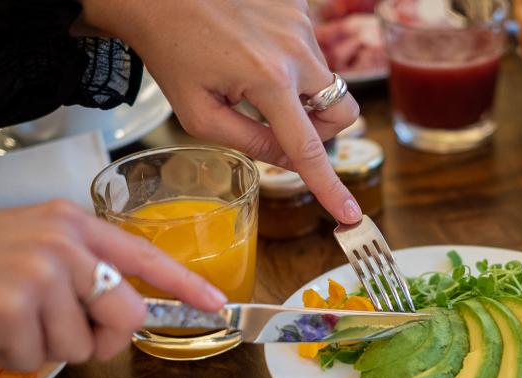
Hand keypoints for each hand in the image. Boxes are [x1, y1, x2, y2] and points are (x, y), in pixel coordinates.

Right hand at [0, 201, 225, 370]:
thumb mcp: (36, 244)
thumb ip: (83, 269)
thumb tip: (124, 313)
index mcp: (75, 225)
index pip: (145, 254)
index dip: (185, 283)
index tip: (215, 303)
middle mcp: (65, 244)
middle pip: (126, 314)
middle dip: (101, 337)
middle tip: (63, 329)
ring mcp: (40, 272)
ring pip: (80, 346)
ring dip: (44, 346)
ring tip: (10, 317)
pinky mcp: (13, 304)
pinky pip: (39, 360)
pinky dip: (13, 355)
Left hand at [80, 0, 362, 223]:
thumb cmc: (172, 52)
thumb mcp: (200, 115)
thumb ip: (251, 143)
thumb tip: (290, 161)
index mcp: (268, 79)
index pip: (309, 147)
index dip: (329, 185)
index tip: (349, 213)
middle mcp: (295, 48)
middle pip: (342, 112)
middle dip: (321, 128)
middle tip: (285, 126)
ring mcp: (301, 22)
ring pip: (326, 80)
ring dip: (301, 91)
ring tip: (255, 75)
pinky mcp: (298, 5)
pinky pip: (310, 49)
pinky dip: (291, 60)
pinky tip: (255, 48)